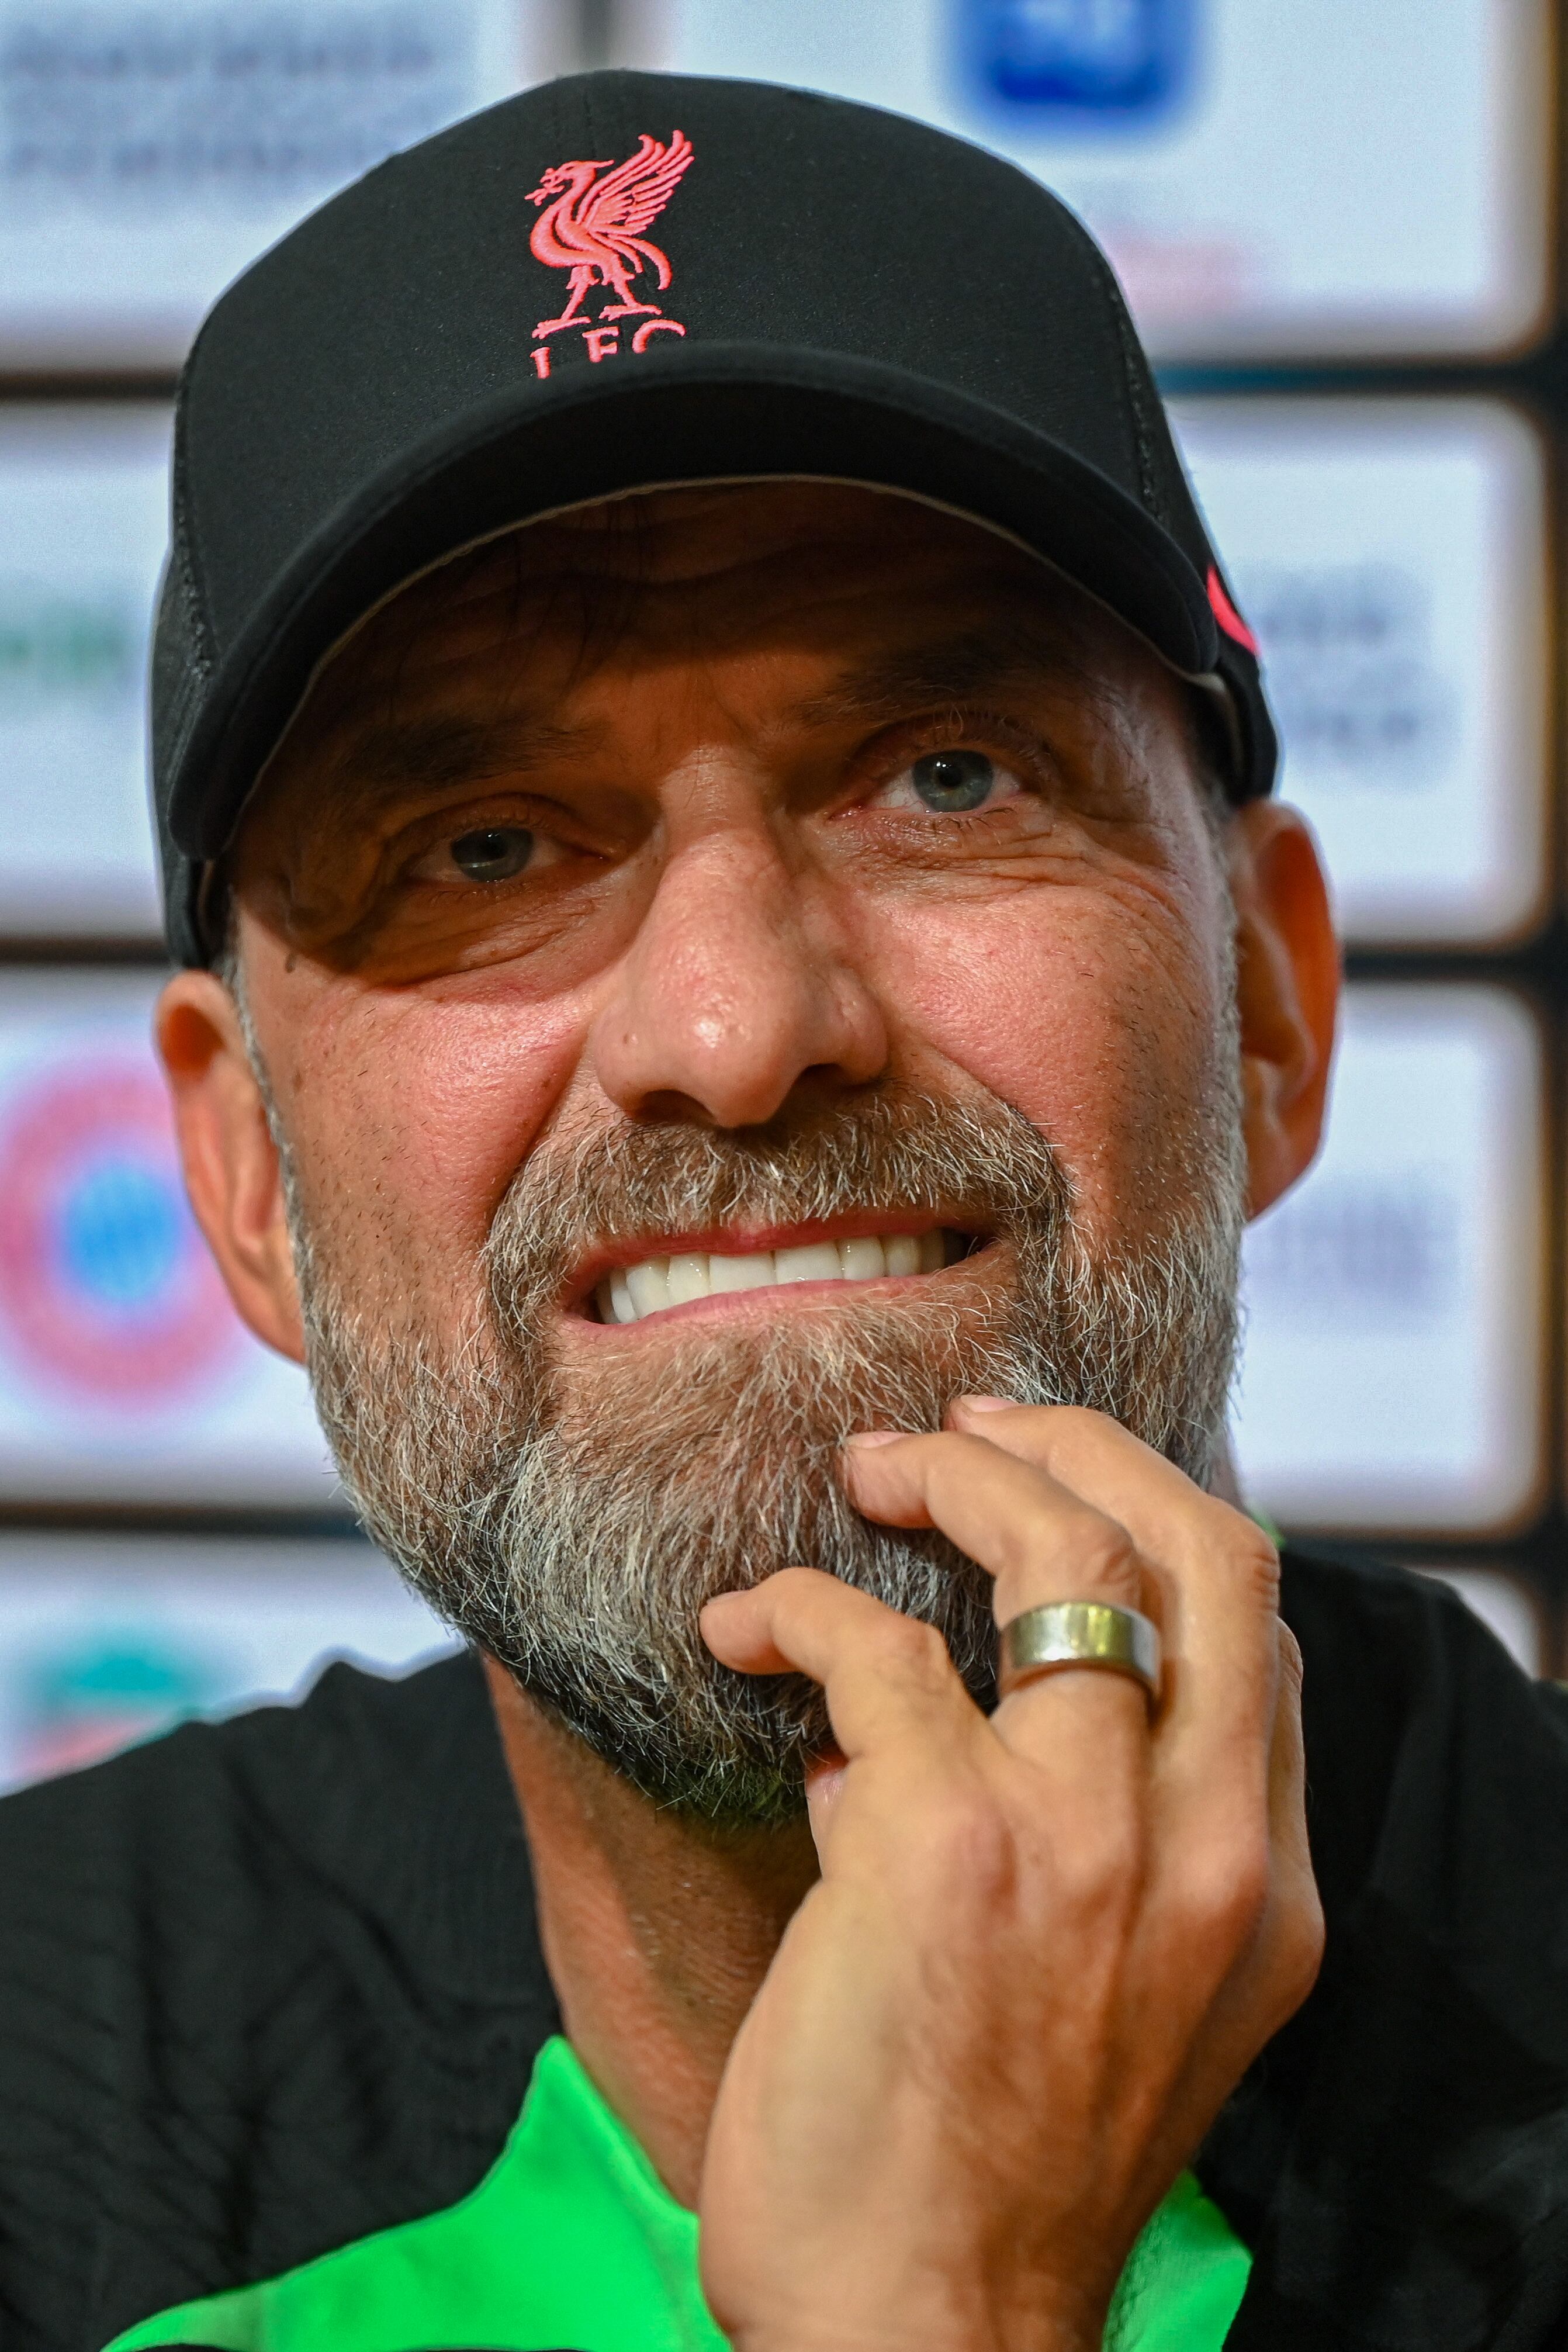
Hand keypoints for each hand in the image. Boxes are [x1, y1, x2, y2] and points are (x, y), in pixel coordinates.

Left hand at [697, 1401, 1322, 2351]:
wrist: (927, 2336)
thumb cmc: (996, 2168)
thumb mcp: (1120, 2001)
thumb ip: (1085, 1843)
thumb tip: (925, 1696)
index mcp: (1259, 1886)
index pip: (1254, 1626)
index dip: (1154, 1513)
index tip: (1059, 1476)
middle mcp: (1203, 1847)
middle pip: (1196, 1545)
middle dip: (1082, 1445)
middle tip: (971, 1427)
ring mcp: (1086, 1841)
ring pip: (1061, 1554)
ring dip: (952, 1477)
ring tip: (866, 1470)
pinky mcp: (945, 1851)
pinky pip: (869, 1646)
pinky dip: (792, 1607)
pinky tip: (740, 1627)